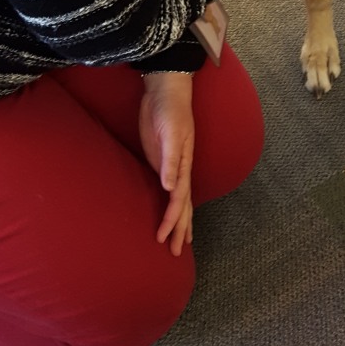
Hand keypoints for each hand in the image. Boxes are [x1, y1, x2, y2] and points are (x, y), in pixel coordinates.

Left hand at [139, 72, 194, 255]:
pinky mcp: (161, 160)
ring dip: (178, 221)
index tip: (164, 238)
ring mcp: (171, 166)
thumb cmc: (170, 109)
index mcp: (183, 165)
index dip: (172, 220)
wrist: (165, 91)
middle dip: (180, 229)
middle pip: (183, 206)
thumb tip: (170, 187)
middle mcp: (179, 170)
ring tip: (179, 242)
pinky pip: (168, 189)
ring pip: (178, 200)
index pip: (179, 200)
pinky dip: (170, 204)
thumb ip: (171, 160)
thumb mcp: (171, 133)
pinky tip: (170, 212)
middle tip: (176, 253)